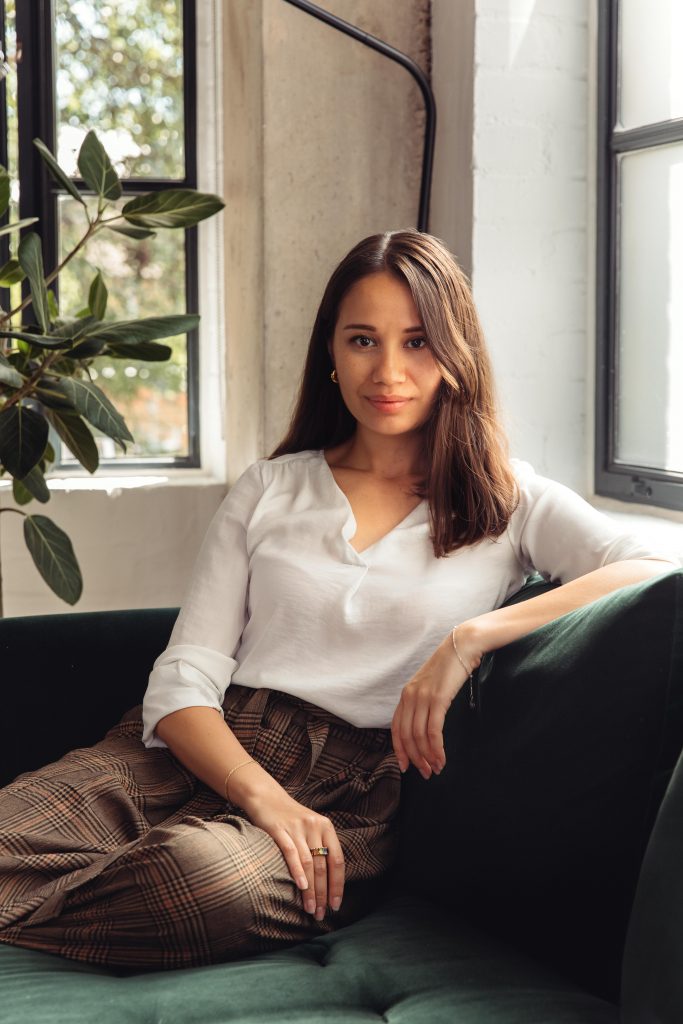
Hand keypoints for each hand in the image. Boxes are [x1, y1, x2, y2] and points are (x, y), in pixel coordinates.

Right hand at [241, 786, 344, 920]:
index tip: (335, 905)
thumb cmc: (289, 818)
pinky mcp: (279, 829)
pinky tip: (301, 886)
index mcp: (326, 827)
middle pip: (323, 865)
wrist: (265, 796)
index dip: (337, 885)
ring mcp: (297, 827)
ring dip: (310, 889)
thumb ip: (320, 847)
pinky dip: (297, 870)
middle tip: (320, 913)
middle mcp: (314, 826)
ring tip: (309, 908)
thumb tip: (327, 883)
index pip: (337, 860)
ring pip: (309, 863)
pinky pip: (291, 853)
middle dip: (323, 893)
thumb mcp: (310, 828)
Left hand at [391, 624, 480, 778]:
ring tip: (435, 769)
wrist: (462, 645)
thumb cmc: (451, 667)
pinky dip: (436, 748)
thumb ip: (424, 702)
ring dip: (427, 757)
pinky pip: (433, 731)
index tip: (405, 766)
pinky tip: (441, 758)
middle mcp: (410, 696)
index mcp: (406, 694)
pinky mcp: (437, 699)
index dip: (399, 750)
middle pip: (407, 736)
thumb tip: (427, 726)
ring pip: (419, 736)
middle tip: (425, 773)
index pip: (397, 728)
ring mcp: (422, 697)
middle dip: (415, 758)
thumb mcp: (431, 685)